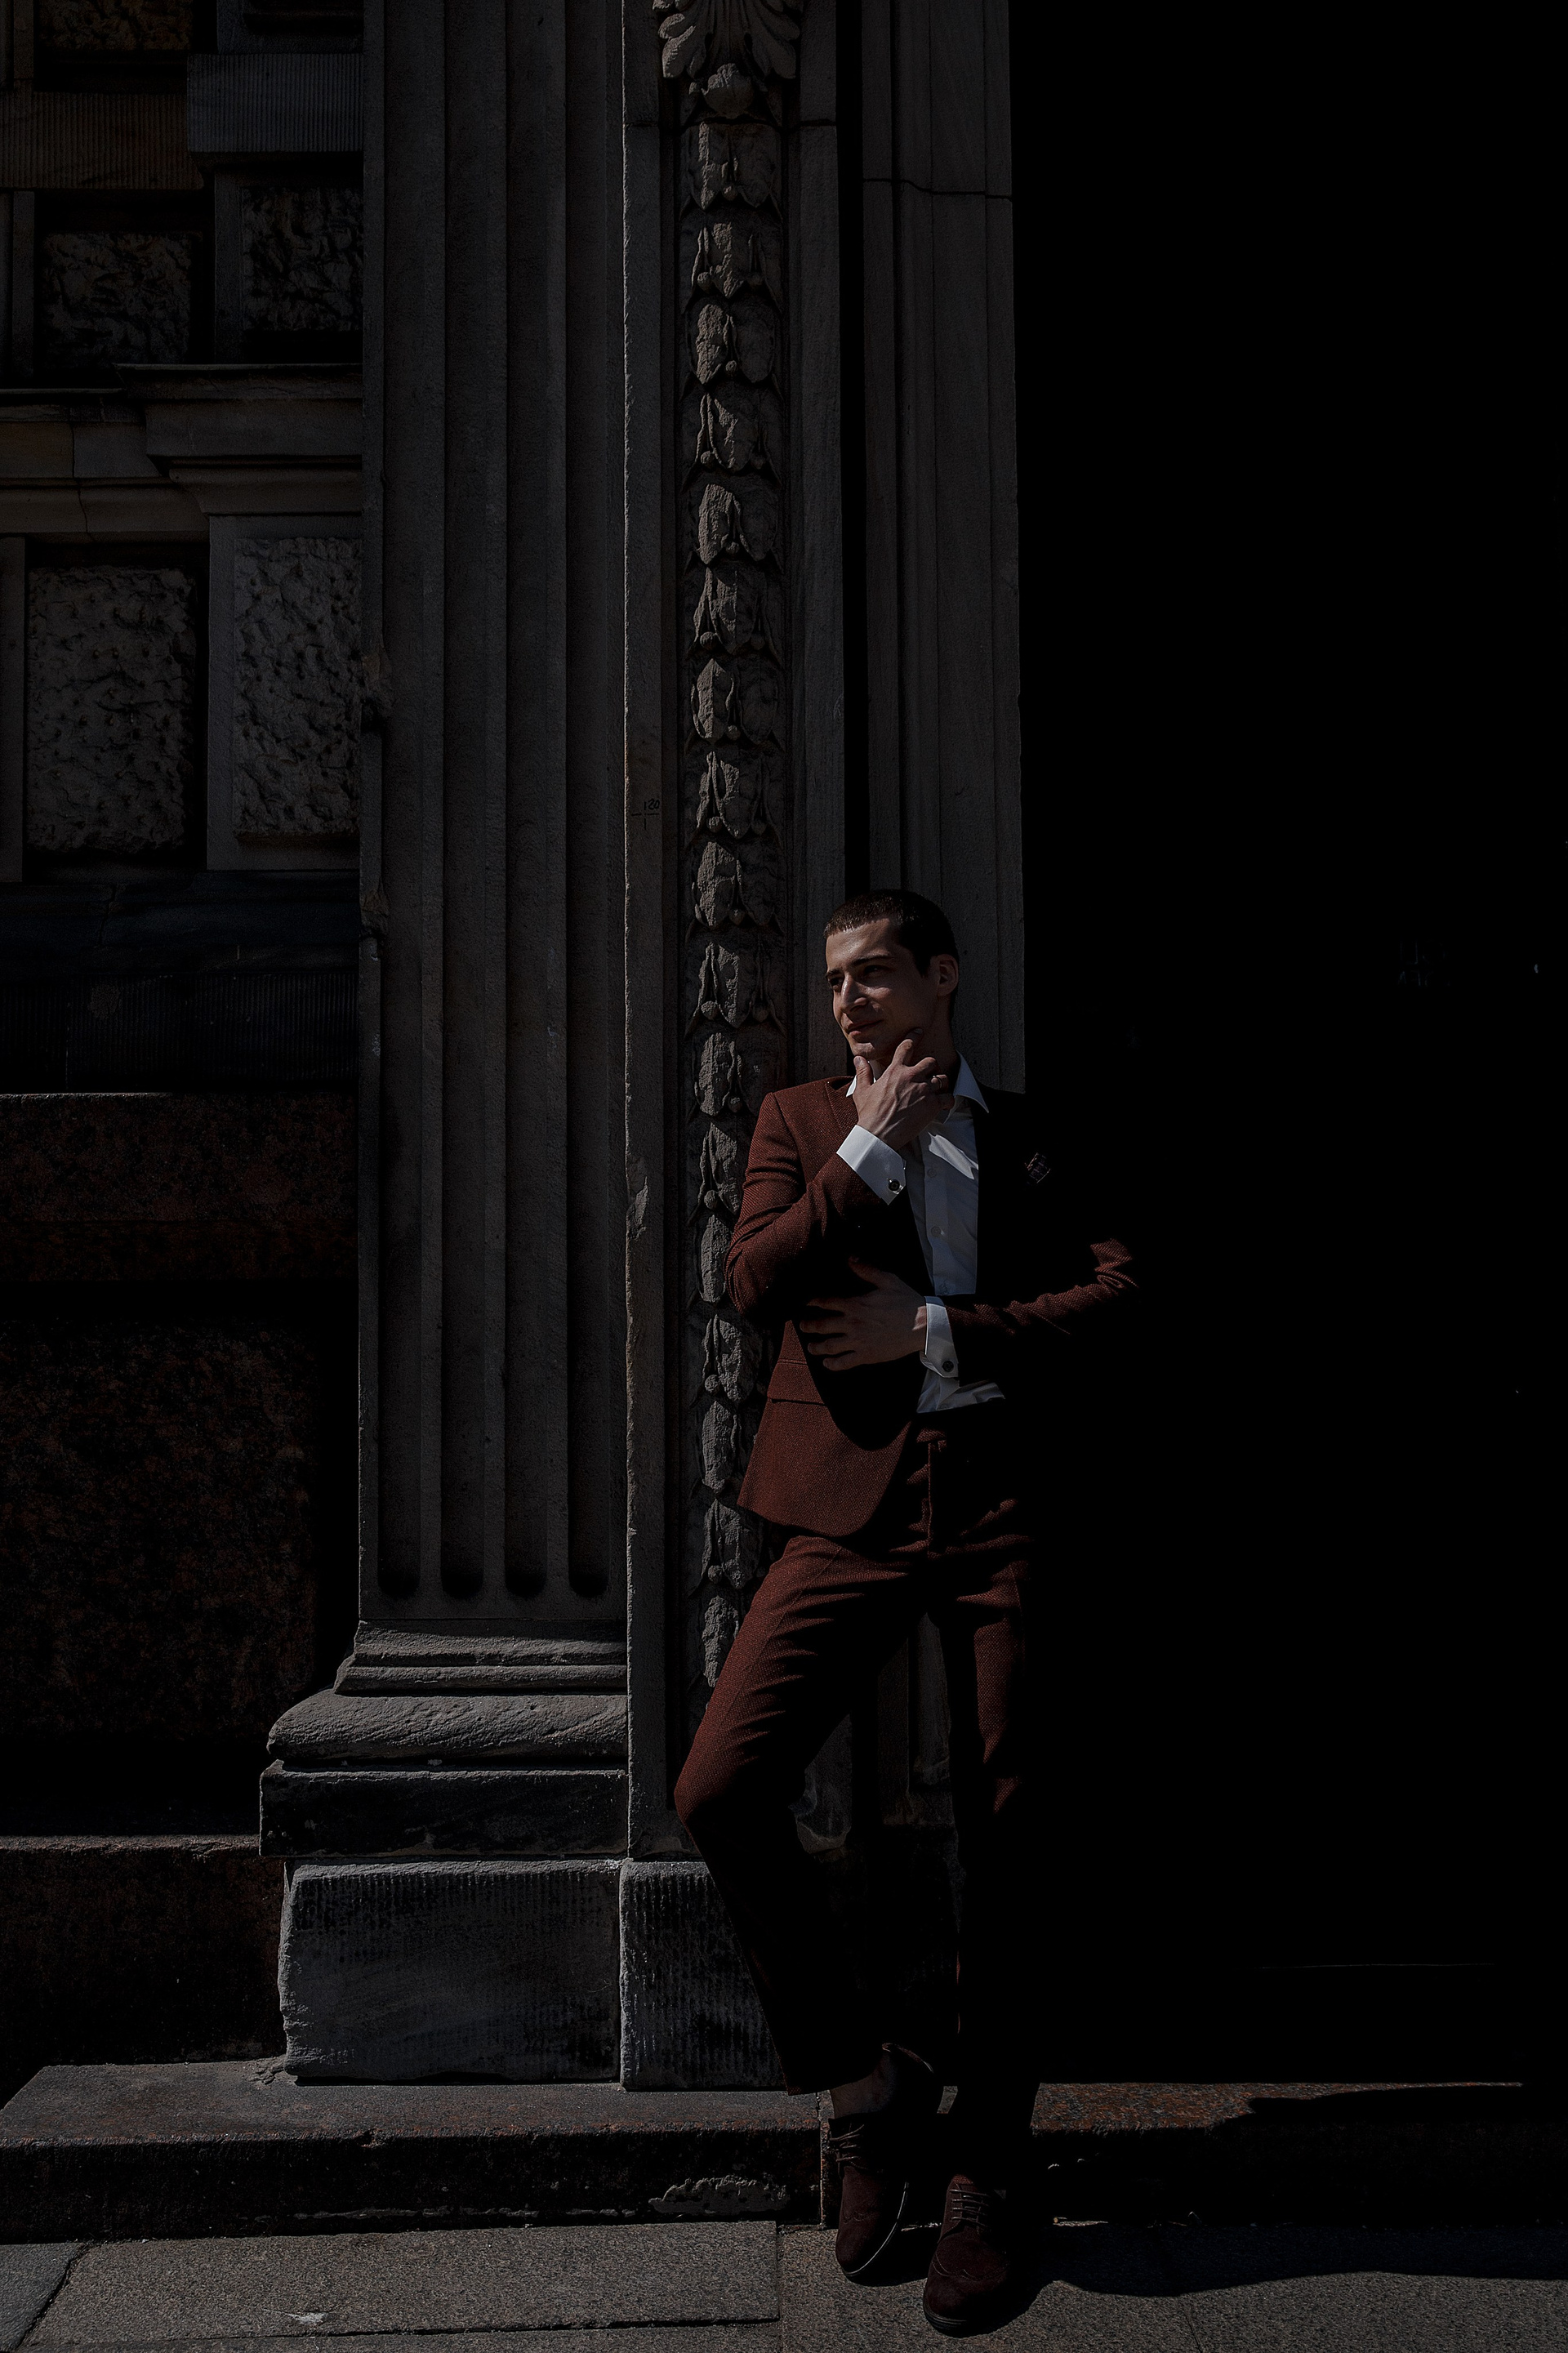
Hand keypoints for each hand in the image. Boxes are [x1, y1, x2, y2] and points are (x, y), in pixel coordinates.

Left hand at [800, 1258, 926, 1370]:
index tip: (806, 1303)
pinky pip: (844, 1362)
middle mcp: (852, 1323)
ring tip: (811, 1347)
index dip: (813, 1302)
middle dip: (809, 1326)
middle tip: (802, 1326)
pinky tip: (827, 1363)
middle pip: (822, 1325)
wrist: (922, 1325)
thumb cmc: (906, 1301)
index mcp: (855, 1304)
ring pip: (829, 1346)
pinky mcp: (866, 1356)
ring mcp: (858, 1341)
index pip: (827, 1302)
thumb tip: (850, 1259)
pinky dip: (833, 1364)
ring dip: (816, 1347)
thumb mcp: (887, 1280)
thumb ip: (866, 1270)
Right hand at [853, 1034, 949, 1149]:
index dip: (914, 1036)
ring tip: (938, 1089)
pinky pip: (948, 1097)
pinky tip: (944, 1104)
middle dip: (932, 1067)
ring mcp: (923, 1090)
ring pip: (942, 1079)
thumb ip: (863, 1072)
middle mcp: (911, 1077)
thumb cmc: (870, 1114)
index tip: (919, 1031)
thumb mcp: (863, 1091)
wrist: (879, 1134)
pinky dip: (948, 1100)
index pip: (906, 1047)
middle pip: (931, 1062)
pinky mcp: (932, 1105)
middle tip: (930, 1073)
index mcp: (895, 1071)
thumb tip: (858, 1059)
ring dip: (941, 1084)